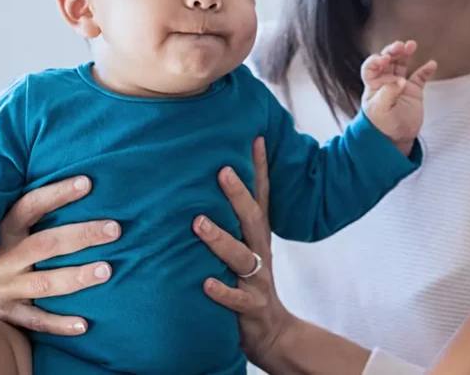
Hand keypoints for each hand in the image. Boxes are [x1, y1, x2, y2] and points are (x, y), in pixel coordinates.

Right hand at [0, 177, 117, 334]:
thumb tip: (86, 185)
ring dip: (76, 277)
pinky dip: (59, 324)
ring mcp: (6, 289)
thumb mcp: (10, 235)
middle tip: (115, 229)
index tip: (87, 182)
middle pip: (45, 244)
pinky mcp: (8, 315)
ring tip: (107, 270)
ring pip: (44, 283)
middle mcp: (4, 260)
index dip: (57, 194)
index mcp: (5, 234)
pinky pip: (36, 322)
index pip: (29, 207)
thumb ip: (36, 219)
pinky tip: (84, 324)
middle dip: (81, 235)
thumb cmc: (2, 255)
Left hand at [195, 137, 293, 368]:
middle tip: (222, 170)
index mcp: (258, 238)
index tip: (255, 139)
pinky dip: (221, 291)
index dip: (260, 169)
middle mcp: (260, 254)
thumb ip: (233, 225)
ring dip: (220, 239)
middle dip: (239, 194)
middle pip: (253, 220)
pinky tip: (205, 282)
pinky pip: (235, 298)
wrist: (271, 331)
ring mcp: (257, 280)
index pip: (262, 198)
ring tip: (198, 223)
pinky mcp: (250, 307)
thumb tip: (205, 191)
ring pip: (240, 257)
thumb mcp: (246, 251)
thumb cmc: (249, 284)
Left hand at [361, 40, 436, 154]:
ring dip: (405, 54)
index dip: (376, 60)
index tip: (385, 59)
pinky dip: (426, 69)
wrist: (397, 139)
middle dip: (393, 51)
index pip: (371, 67)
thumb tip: (401, 80)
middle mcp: (386, 81)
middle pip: (387, 61)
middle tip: (400, 46)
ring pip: (402, 64)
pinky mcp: (414, 90)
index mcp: (373, 85)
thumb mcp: (381, 111)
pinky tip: (431, 64)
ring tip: (411, 45)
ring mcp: (400, 84)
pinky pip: (420, 76)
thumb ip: (388, 94)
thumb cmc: (383, 126)